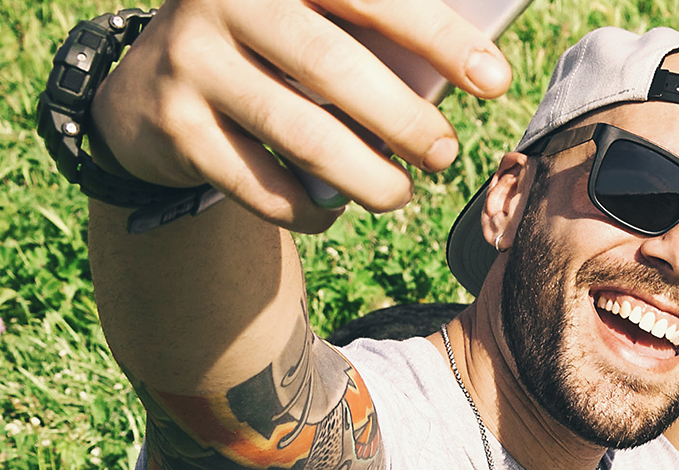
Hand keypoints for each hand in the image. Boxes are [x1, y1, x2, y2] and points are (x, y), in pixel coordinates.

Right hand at [89, 0, 513, 232]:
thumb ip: (377, 34)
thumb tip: (473, 74)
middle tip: (444, 152)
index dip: (438, 36)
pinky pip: (256, 181)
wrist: (152, 85)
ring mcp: (190, 60)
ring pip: (295, 130)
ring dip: (363, 175)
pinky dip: (307, 206)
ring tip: (399, 193)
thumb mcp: (318, 19)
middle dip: (403, 118)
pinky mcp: (174, 125)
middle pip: (330, 65)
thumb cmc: (280, 48)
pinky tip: (334, 209)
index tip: (494, 81)